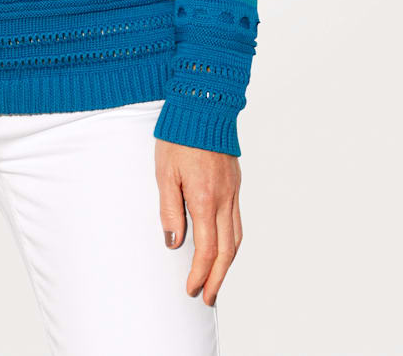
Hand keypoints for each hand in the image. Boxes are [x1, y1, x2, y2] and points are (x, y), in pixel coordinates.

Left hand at [154, 137, 241, 305]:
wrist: (203, 105)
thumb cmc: (179, 136)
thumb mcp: (164, 172)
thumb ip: (170, 209)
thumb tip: (175, 242)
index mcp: (205, 198)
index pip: (207, 249)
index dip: (199, 273)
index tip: (191, 288)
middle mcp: (224, 198)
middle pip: (227, 250)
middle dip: (217, 278)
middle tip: (207, 298)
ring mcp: (233, 190)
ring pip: (236, 236)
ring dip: (228, 263)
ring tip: (216, 279)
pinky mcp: (235, 182)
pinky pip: (237, 219)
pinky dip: (232, 240)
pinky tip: (223, 245)